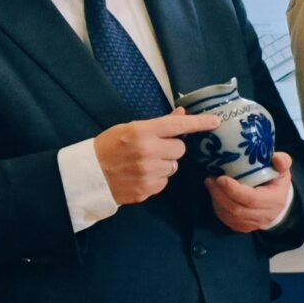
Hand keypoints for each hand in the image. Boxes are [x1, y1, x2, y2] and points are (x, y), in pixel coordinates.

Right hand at [94, 109, 219, 205]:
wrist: (88, 175)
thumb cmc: (108, 147)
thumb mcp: (130, 128)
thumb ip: (159, 124)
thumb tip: (182, 113)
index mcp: (142, 132)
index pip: (178, 125)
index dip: (199, 123)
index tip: (215, 121)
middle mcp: (148, 152)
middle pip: (180, 148)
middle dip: (171, 148)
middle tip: (153, 149)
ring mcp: (149, 172)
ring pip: (174, 166)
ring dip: (164, 164)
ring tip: (143, 163)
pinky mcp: (148, 189)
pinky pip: (165, 181)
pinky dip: (157, 178)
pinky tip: (140, 175)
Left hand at [206, 151, 293, 232]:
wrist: (278, 202)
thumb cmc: (277, 182)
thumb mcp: (282, 170)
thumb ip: (283, 161)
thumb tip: (276, 157)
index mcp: (275, 200)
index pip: (252, 199)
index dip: (234, 190)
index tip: (221, 178)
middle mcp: (265, 216)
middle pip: (237, 209)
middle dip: (220, 195)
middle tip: (210, 180)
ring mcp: (254, 224)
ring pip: (230, 216)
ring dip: (217, 200)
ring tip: (211, 185)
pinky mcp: (244, 228)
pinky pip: (227, 220)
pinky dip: (218, 208)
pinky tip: (215, 196)